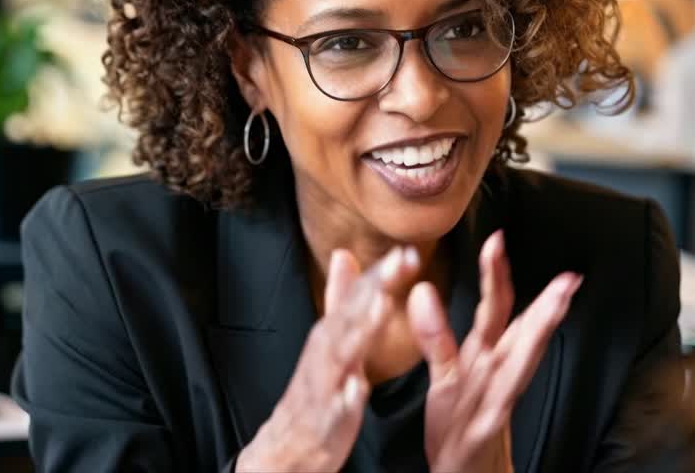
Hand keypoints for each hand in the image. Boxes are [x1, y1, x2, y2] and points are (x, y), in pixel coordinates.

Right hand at [236, 245, 419, 472]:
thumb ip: (340, 298)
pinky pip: (335, 408)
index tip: (408, 250)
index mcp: (332, 332)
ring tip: (381, 306)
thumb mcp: (329, 338)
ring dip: (359, 330)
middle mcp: (326, 352)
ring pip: (341, 354)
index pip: (360, 295)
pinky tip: (360, 386)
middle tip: (401, 261)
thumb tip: (344, 254)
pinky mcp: (324, 420)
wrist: (287, 445)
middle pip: (351, 314)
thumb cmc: (315, 388)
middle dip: (375, 287)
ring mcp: (324, 385)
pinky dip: (347, 396)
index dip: (383, 272)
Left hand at [408, 231, 580, 472]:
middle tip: (569, 279)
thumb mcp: (444, 373)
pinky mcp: (483, 426)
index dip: (497, 274)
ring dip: (541, 333)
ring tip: (558, 306)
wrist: (464, 471)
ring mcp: (495, 398)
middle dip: (547, 304)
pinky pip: (490, 401)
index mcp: (485, 355)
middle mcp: (496, 372)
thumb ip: (434, 335)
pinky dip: (494, 383)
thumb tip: (423, 292)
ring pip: (522, 361)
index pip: (496, 308)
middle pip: (524, 332)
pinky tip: (499, 366)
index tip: (497, 238)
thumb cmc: (458, 424)